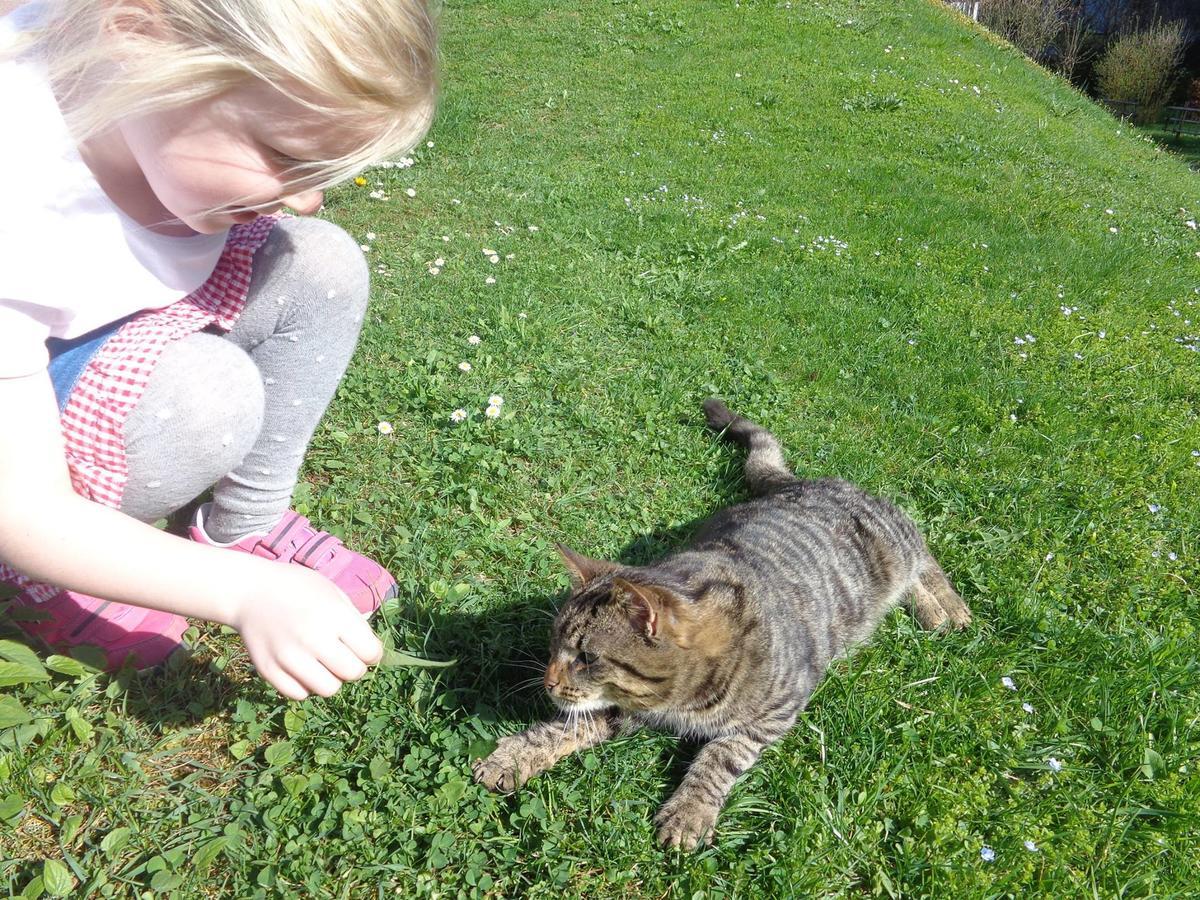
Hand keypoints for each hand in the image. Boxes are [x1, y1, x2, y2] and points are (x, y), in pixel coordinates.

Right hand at [229, 564, 382, 699]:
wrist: (248, 591)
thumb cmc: (297, 588)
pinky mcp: (269, 671)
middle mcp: (313, 639)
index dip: (372, 653)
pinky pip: (300, 694)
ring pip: (328, 689)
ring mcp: (289, 657)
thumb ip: (354, 620)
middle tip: (343, 656)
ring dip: (331, 679)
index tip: (363, 649)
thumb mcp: (332, 592)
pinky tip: (301, 668)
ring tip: (322, 663)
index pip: (370, 653)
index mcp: (334, 615)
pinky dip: (305, 686)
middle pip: (352, 674)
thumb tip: (372, 649)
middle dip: (354, 667)